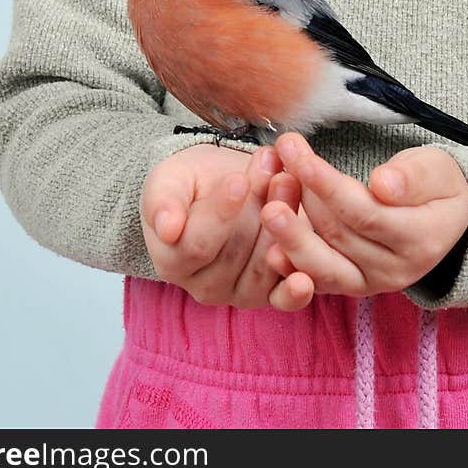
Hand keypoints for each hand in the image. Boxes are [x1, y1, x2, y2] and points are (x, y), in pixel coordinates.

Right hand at [140, 141, 313, 308]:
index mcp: (172, 261)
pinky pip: (282, 298)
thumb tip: (167, 228)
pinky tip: (305, 277)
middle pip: (236, 253)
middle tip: (275, 169)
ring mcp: (238, 293)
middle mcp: (204, 286)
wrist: (220, 184)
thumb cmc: (190, 184)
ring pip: (264, 266)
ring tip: (290, 182)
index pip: (198, 243)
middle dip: (259, 207)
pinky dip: (294, 289)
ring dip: (284, 225)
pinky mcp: (269, 294)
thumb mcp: (168, 181)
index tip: (239, 180)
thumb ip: (162, 201)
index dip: (220, 213)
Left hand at [259, 134, 467, 308]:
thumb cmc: (437, 186)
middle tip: (278, 163)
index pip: (366, 214)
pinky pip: (316, 281)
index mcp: (421, 239)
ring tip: (268, 206)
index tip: (301, 157)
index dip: (329, 187)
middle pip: (339, 237)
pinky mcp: (350, 286)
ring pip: (322, 265)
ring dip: (291, 236)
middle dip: (304, 198)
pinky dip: (291, 267)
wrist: (443, 220)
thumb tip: (383, 184)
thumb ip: (413, 177)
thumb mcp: (436, 169)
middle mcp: (396, 270)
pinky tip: (270, 248)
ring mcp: (371, 284)